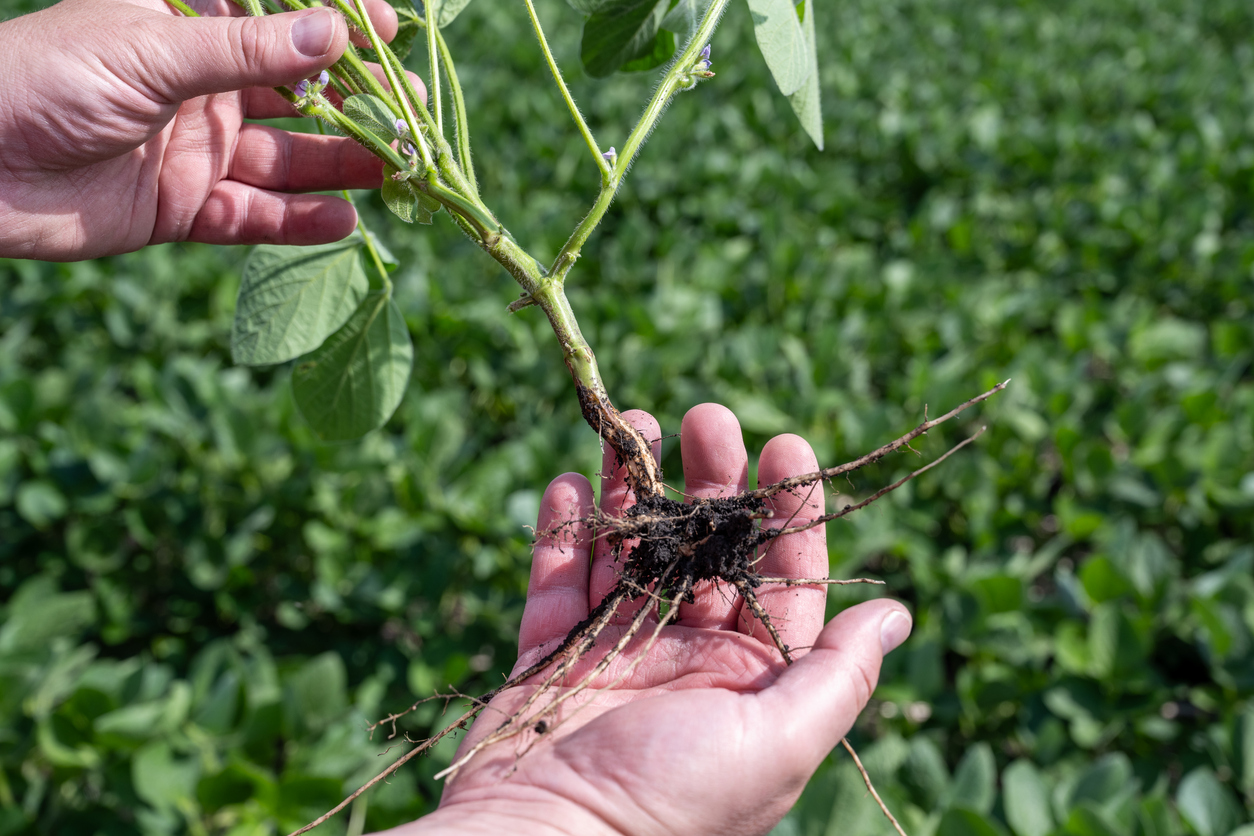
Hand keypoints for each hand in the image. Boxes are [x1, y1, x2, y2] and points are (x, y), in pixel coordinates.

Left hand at [0, 0, 415, 260]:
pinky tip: (343, 222)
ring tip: (397, 174)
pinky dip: (295, 222)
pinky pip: (252, 216)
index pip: (277, 20)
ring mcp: (195, 148)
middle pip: (293, 95)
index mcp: (186, 27)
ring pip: (284, 158)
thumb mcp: (152, 52)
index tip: (387, 31)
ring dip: (338, 165)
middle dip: (352, 105)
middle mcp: (199, 86)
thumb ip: (247, 52)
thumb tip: (335, 33)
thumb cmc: (45, 78)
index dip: (333, 24)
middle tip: (409, 119)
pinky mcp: (183, 208)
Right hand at [391, 404, 913, 835]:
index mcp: (749, 680)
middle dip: (710, 479)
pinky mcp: (550, 654)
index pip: (781, 578)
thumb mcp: (778, 742)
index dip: (789, 511)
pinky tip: (573, 480)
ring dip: (634, 485)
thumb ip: (837, 675)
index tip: (787, 445)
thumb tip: (900, 613)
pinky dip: (564, 528)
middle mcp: (688, 658)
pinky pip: (558, 577)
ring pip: (631, 549)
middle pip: (705, 547)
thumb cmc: (673, 804)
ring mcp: (616, 651)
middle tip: (709, 415)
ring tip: (635, 422)